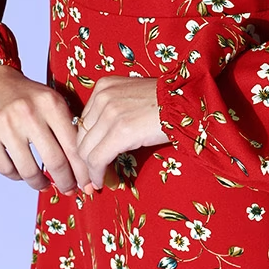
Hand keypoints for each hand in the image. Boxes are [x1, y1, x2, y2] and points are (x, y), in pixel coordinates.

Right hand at [0, 64, 90, 194]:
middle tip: (69, 189)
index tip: (86, 183)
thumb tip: (84, 164)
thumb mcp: (51, 101)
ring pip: (29, 171)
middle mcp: (29, 113)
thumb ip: (67, 126)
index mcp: (51, 103)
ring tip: (44, 184)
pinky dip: (17, 177)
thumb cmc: (25, 95)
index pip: (73, 146)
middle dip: (66, 182)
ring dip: (40, 184)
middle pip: (55, 162)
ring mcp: (5, 125)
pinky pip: (6, 169)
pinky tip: (22, 173)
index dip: (82, 170)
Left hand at [76, 75, 170, 190]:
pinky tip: (104, 182)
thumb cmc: (165, 103)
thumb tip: (102, 140)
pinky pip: (97, 159)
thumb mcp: (131, 98)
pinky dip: (97, 174)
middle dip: (84, 160)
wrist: (186, 103)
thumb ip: (112, 111)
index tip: (92, 160)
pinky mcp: (120, 131)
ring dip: (91, 171)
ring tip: (101, 181)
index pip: (83, 122)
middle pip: (81, 137)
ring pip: (86, 150)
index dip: (86, 145)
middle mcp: (102, 97)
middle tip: (92, 177)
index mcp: (103, 87)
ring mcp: (110, 113)